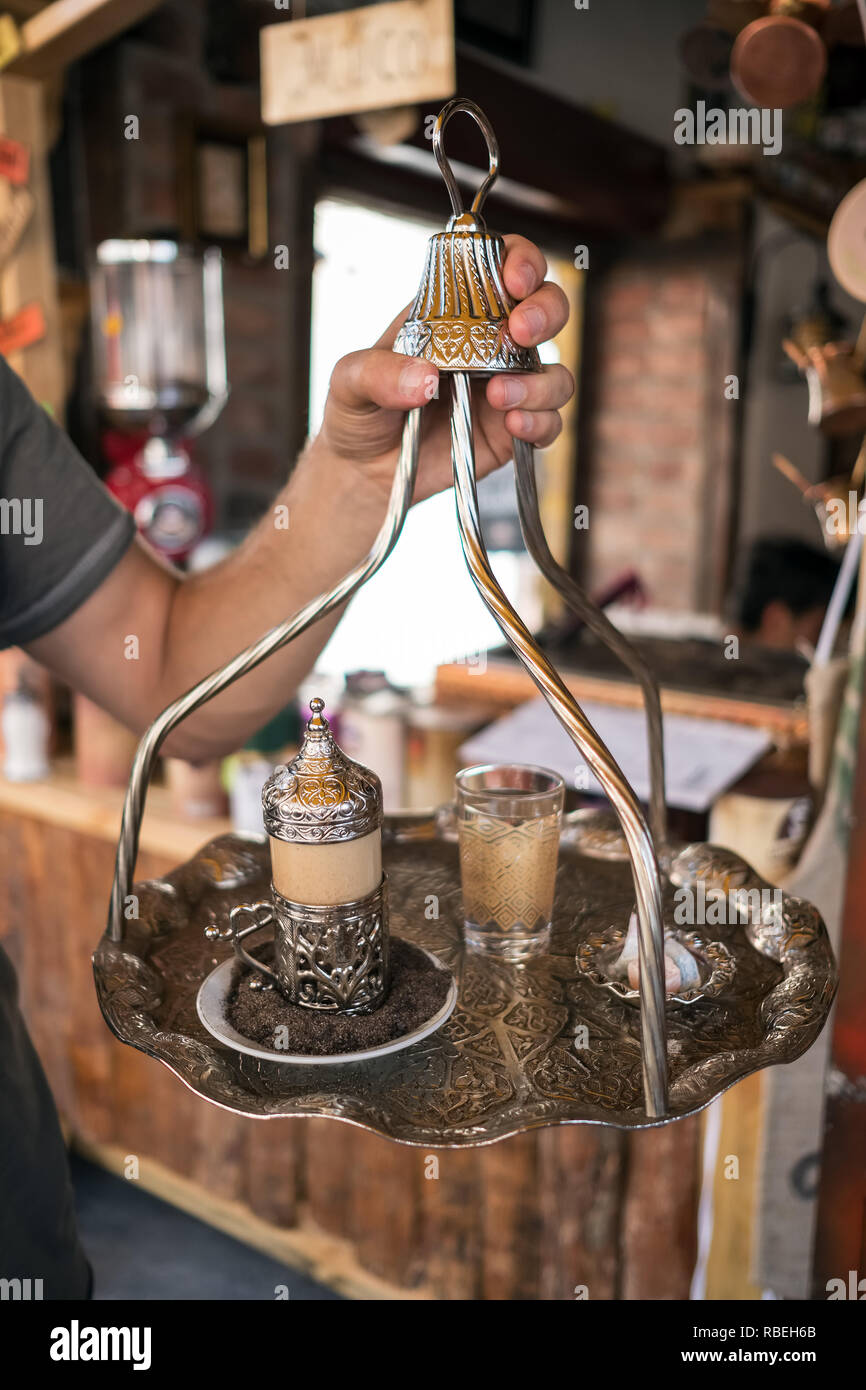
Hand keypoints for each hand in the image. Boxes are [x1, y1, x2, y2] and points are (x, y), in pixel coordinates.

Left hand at [311, 235, 573, 504]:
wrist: (362, 469)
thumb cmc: (358, 410)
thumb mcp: (351, 381)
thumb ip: (379, 374)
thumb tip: (425, 379)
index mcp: (455, 312)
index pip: (501, 264)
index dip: (520, 260)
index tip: (513, 279)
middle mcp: (491, 342)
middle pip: (547, 307)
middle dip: (545, 311)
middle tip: (520, 332)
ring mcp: (507, 386)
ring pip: (555, 372)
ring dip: (540, 381)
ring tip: (500, 396)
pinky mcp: (512, 431)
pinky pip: (549, 423)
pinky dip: (541, 422)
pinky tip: (513, 425)